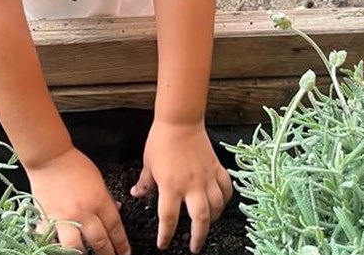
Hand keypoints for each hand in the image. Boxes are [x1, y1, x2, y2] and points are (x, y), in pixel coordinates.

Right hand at [25, 147, 129, 254]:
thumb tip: (116, 210)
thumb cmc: (74, 164)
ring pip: (76, 247)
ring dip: (82, 254)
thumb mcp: (98, 179)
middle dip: (108, 253)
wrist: (50, 157)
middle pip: (99, 241)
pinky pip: (50, 239)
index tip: (125, 252)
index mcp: (98, 200)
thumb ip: (107, 198)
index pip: (115, 228)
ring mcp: (64, 218)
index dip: (122, 244)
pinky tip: (58, 248)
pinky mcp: (48, 219)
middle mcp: (83, 212)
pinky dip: (53, 245)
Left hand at [131, 120, 231, 252]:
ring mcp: (206, 177)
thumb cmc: (161, 139)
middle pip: (200, 219)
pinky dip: (225, 198)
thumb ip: (145, 183)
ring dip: (213, 219)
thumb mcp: (148, 164)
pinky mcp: (216, 168)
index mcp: (171, 186)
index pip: (168, 219)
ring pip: (216, 206)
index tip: (163, 244)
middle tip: (195, 247)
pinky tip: (221, 203)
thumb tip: (137, 194)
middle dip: (198, 237)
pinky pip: (226, 188)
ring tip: (207, 225)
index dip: (166, 235)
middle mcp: (191, 185)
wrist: (180, 120)